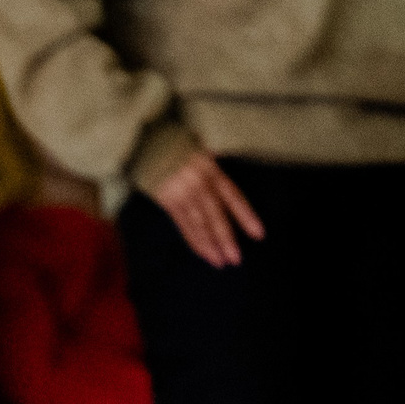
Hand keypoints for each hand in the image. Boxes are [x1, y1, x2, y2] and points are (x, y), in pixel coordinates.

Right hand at [146, 149, 264, 267]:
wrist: (146, 141)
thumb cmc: (178, 144)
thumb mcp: (202, 149)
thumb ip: (214, 167)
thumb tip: (224, 186)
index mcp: (211, 169)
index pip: (232, 196)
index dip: (245, 215)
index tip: (258, 234)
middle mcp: (198, 183)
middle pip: (215, 215)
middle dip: (225, 239)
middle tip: (235, 259)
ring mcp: (181, 194)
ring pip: (198, 224)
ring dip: (209, 245)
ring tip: (219, 262)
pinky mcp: (166, 201)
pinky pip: (182, 224)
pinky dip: (193, 240)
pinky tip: (203, 252)